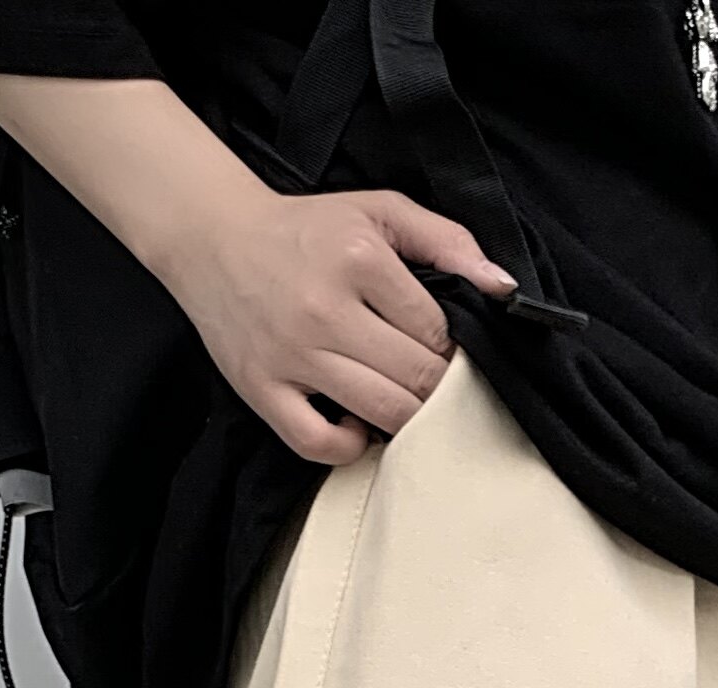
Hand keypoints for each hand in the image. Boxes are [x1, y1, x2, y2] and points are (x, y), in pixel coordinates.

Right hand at [156, 187, 517, 463]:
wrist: (214, 237)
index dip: (450, 349)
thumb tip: (503, 288)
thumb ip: (447, 241)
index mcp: (358, 257)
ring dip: (404, 418)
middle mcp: (324, 308)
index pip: (436, 332)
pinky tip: (355, 424)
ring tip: (398, 397)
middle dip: (434, 386)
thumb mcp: (379, 211)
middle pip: (417, 378)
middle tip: (425, 377)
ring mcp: (291, 354)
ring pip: (382, 413)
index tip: (441, 350)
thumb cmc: (306, 230)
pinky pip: (320, 445)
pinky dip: (349, 446)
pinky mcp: (262, 389)